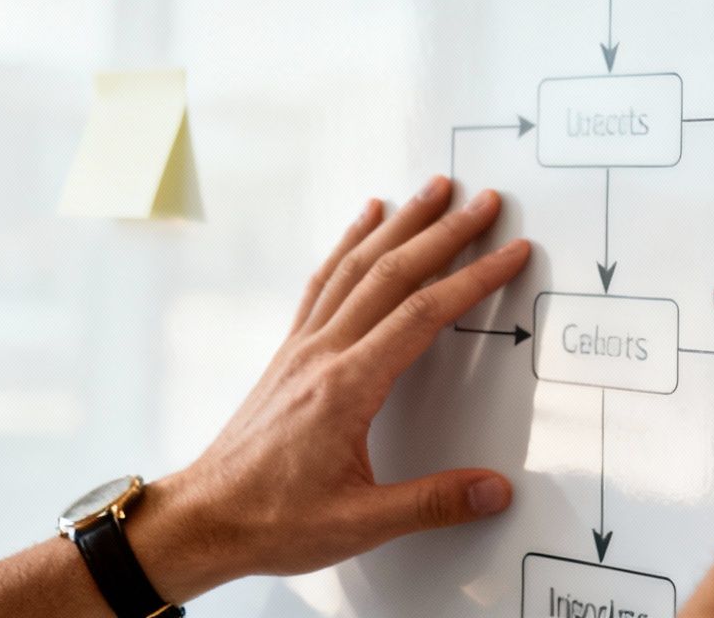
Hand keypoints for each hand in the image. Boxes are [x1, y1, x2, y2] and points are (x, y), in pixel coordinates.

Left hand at [126, 177, 530, 599]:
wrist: (203, 519)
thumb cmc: (272, 520)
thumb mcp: (360, 523)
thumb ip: (432, 503)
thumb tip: (494, 489)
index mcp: (347, 387)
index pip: (422, 315)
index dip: (473, 279)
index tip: (510, 253)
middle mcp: (323, 354)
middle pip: (392, 274)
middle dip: (444, 232)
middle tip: (484, 202)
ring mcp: (303, 348)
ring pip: (356, 267)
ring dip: (399, 224)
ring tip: (432, 191)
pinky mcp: (290, 353)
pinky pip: (324, 282)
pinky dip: (349, 244)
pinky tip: (364, 222)